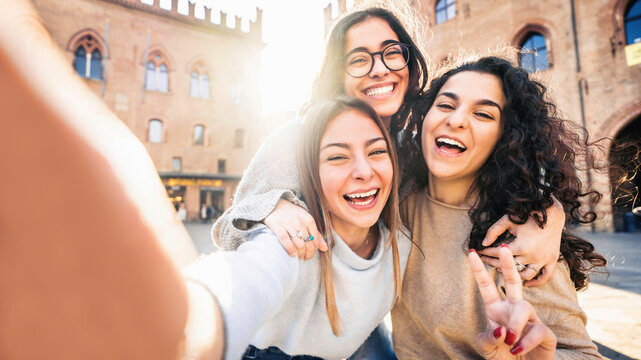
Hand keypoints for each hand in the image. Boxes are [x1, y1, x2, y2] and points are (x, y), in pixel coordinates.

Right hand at [264, 199, 327, 259]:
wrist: (275, 205)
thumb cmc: (293, 216)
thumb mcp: (306, 221)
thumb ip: (316, 235)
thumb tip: (325, 248)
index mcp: (308, 219)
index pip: (315, 239)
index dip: (314, 249)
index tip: (310, 253)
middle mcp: (299, 221)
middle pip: (307, 243)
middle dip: (307, 253)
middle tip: (304, 257)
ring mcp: (287, 223)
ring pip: (298, 243)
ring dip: (300, 254)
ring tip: (299, 257)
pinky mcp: (277, 226)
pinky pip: (285, 240)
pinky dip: (290, 249)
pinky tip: (292, 254)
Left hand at [470, 245, 556, 359]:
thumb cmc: (503, 357)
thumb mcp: (487, 348)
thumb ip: (488, 338)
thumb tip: (501, 329)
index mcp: (496, 310)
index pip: (487, 287)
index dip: (479, 270)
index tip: (471, 252)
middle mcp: (513, 310)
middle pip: (513, 282)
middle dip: (508, 264)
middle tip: (505, 248)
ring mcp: (531, 320)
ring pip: (524, 308)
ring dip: (515, 324)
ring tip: (510, 342)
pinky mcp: (545, 333)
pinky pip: (536, 330)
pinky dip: (525, 341)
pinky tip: (517, 349)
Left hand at [480, 197, 563, 285]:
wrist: (552, 214)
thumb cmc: (528, 215)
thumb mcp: (509, 220)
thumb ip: (494, 231)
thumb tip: (484, 243)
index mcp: (521, 246)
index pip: (499, 253)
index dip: (487, 252)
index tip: (480, 251)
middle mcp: (532, 256)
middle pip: (509, 265)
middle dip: (494, 262)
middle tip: (485, 259)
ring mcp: (543, 260)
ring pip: (525, 274)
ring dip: (513, 274)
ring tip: (501, 270)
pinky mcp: (552, 260)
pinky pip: (545, 276)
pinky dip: (536, 282)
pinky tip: (526, 283)